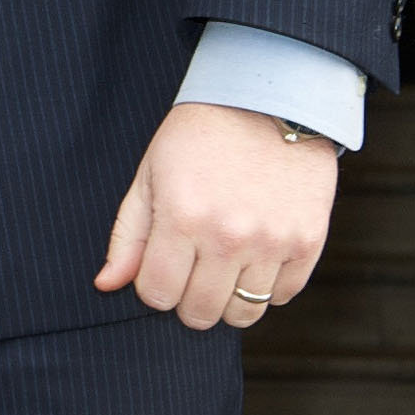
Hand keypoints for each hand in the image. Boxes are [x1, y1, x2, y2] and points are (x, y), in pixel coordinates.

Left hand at [95, 101, 336, 330]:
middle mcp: (228, 236)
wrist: (267, 101)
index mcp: (181, 217)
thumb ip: (128, 235)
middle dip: (187, 301)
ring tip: (223, 268)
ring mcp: (272, 241)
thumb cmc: (198, 137)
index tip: (160, 269)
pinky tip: (255, 258)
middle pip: (201, 312)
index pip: (158, 295)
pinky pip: (283, 295)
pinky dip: (267, 286)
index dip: (153, 288)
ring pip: (244, 312)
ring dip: (228, 300)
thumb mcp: (150, 175)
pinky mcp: (308, 241)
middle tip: (191, 272)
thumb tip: (106, 285)